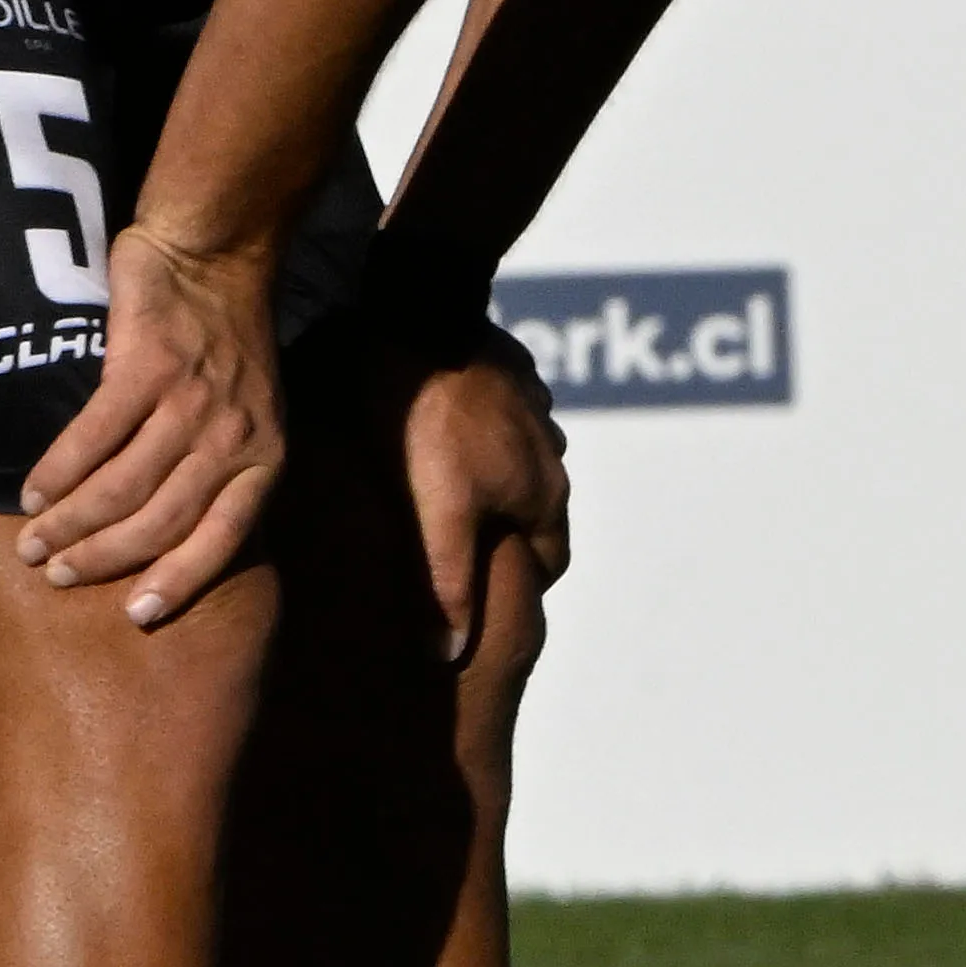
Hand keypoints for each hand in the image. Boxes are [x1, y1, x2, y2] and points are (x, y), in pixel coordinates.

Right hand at [17, 223, 284, 627]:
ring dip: (71, 523)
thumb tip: (171, 534)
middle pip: (162, 521)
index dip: (180, 581)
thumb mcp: (254, 412)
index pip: (225, 539)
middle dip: (104, 558)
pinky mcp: (146, 367)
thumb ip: (224, 468)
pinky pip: (94, 436)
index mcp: (265, 457)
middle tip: (58, 575)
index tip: (137, 614)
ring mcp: (190, 402)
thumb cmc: (228, 338)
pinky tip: (33, 491)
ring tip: (35, 544)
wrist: (216, 252)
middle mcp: (232, 437)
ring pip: (123, 486)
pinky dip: (59, 471)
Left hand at [393, 329, 570, 671]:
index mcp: (542, 493)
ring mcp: (530, 404)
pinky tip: (436, 432)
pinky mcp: (501, 366)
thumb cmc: (424, 422)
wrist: (415, 314)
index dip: (521, 585)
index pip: (549, 563)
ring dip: (492, 481)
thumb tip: (451, 652)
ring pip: (518, 462)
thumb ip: (446, 583)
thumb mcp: (433, 513)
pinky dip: (477, 435)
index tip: (488, 598)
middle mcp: (550, 451)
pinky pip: (497, 415)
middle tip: (459, 550)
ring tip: (441, 492)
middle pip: (537, 512)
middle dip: (507, 535)